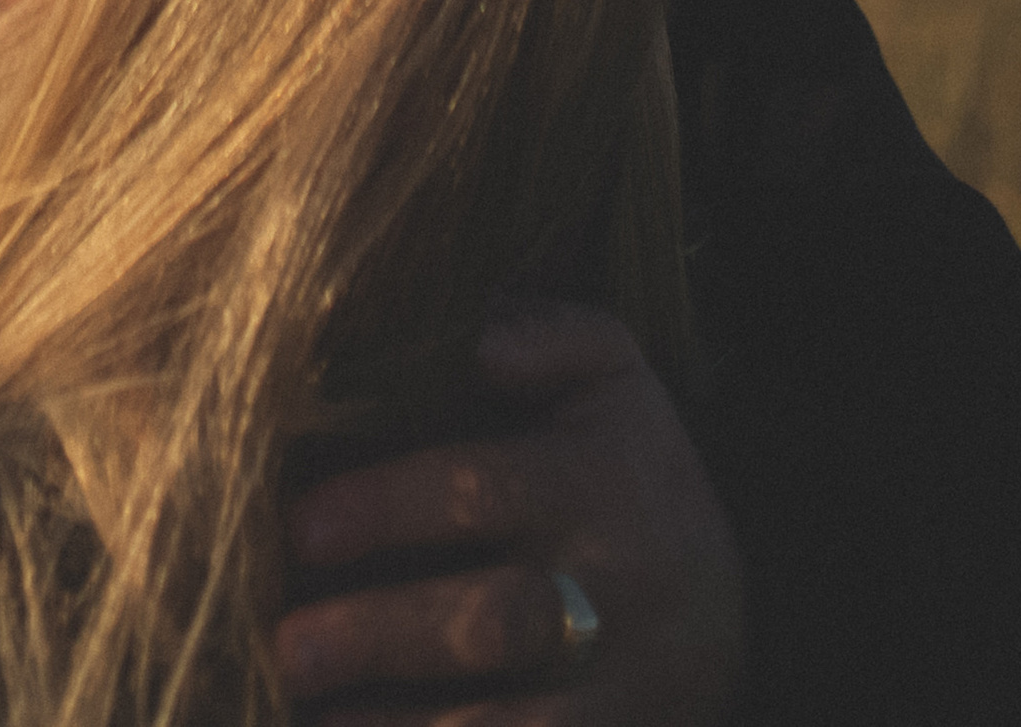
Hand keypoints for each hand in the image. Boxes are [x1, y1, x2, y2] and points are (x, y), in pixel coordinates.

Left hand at [273, 308, 744, 723]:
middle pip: (492, 621)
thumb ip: (552, 334)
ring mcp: (622, 688)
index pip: (481, 490)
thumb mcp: (613, 377)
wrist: (734, 604)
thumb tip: (482, 343)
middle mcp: (615, 591)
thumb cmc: (629, 468)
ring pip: (512, 725)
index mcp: (597, 480)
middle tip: (285, 648)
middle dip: (381, 635)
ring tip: (314, 721)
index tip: (297, 528)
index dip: (386, 508)